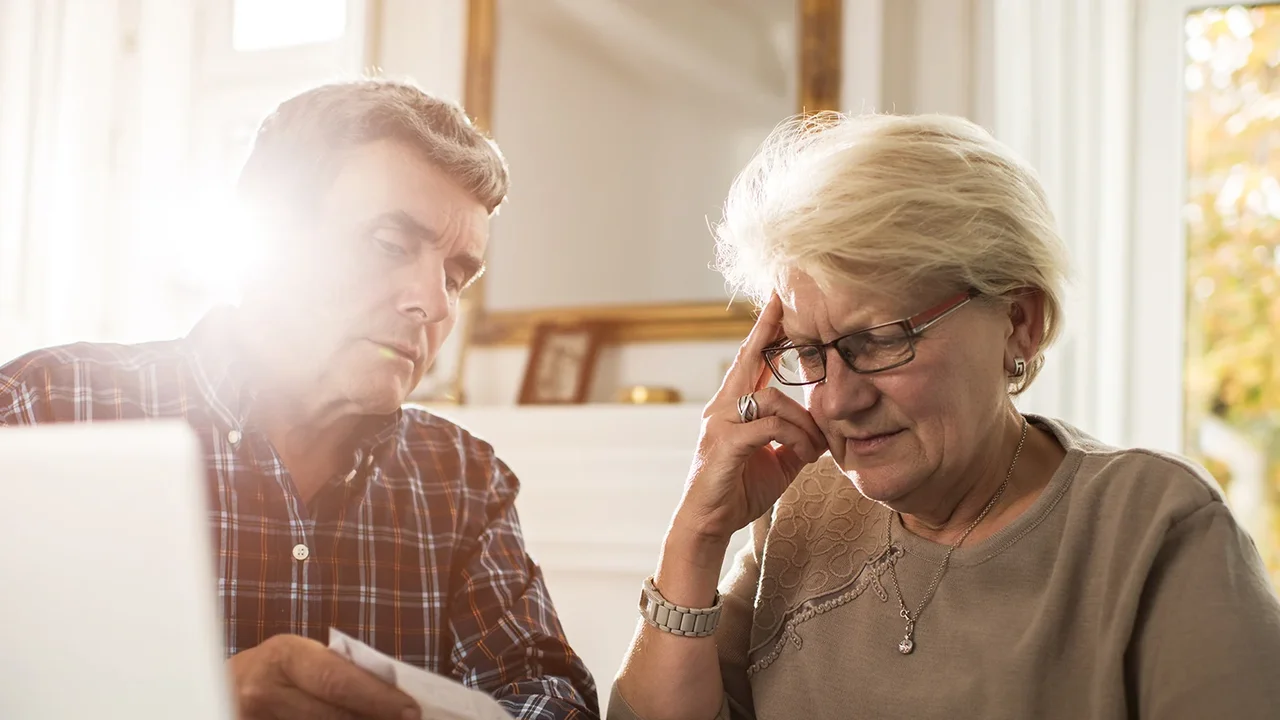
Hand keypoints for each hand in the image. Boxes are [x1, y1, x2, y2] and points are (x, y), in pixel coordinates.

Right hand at [228, 634, 418, 719]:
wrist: (221, 687)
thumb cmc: (278, 671)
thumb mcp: (305, 660)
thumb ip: (339, 674)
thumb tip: (395, 697)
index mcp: (285, 656)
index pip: (338, 680)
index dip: (378, 698)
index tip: (411, 711)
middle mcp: (264, 690)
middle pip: (332, 716)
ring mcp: (254, 719)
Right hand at [673, 294, 827, 546]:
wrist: (709, 523)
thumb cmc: (739, 490)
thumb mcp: (778, 461)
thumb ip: (796, 439)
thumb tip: (824, 430)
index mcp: (733, 406)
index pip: (751, 361)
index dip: (765, 331)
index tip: (778, 302)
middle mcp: (722, 406)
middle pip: (749, 358)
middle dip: (768, 328)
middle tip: (783, 299)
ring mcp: (721, 422)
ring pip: (773, 400)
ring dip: (803, 423)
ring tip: (816, 448)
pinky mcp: (725, 443)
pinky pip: (769, 427)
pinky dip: (794, 437)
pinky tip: (804, 453)